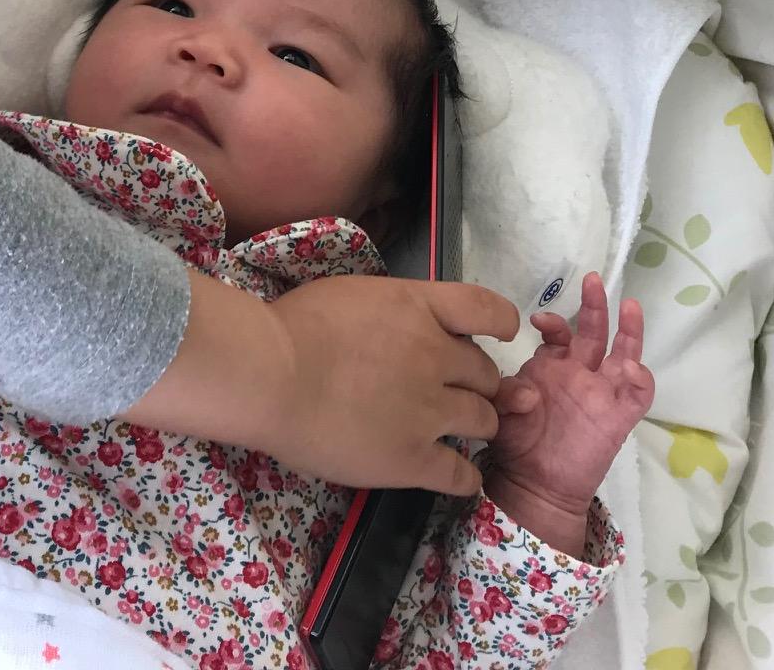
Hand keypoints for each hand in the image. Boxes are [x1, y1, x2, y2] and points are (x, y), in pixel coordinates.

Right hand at [128, 269, 516, 494]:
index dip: (501, 323)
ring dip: (477, 424)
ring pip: (483, 420)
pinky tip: (460, 477)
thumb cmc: (295, 326)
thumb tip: (400, 327)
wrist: (272, 373)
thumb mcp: (353, 295)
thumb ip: (391, 312)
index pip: (485, 308)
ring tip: (462, 432)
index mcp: (418, 308)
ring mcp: (429, 409)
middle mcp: (435, 354)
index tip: (501, 335)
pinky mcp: (414, 458)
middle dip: (477, 382)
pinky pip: (461, 474)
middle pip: (485, 372)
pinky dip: (466, 476)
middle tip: (457, 392)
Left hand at [488, 273, 653, 550]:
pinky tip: (634, 368)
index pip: (559, 334)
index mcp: (552, 366)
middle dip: (595, 305)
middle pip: (594, 332)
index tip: (540, 320)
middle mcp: (580, 373)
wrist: (535, 484)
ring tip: (630, 306)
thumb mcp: (501, 409)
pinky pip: (638, 396)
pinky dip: (642, 381)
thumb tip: (528, 391)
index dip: (553, 322)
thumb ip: (508, 392)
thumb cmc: (516, 442)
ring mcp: (602, 393)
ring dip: (630, 331)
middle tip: (594, 279)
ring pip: (624, 355)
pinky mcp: (619, 418)